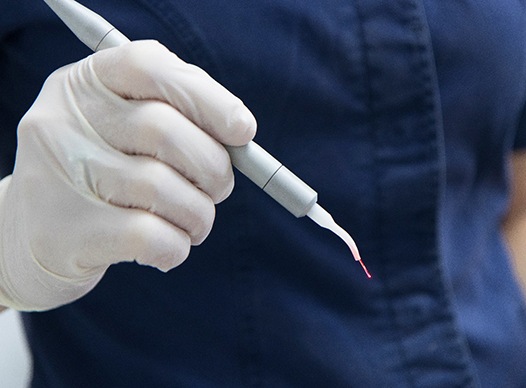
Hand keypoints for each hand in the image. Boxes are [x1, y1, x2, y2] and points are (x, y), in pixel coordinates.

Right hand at [0, 40, 255, 310]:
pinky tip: (171, 248)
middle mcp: (63, 122)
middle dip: (212, 166)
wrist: (29, 236)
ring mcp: (59, 177)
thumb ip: (175, 119)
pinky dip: (177, 246)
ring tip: (195, 223)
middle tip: (219, 188)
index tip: (243, 131)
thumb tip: (239, 134)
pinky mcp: (66, 232)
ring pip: (160, 187)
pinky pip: (148, 236)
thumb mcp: (122, 131)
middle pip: (163, 129)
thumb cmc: (100, 177)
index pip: (149, 67)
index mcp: (84, 85)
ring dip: (198, 214)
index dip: (207, 97)